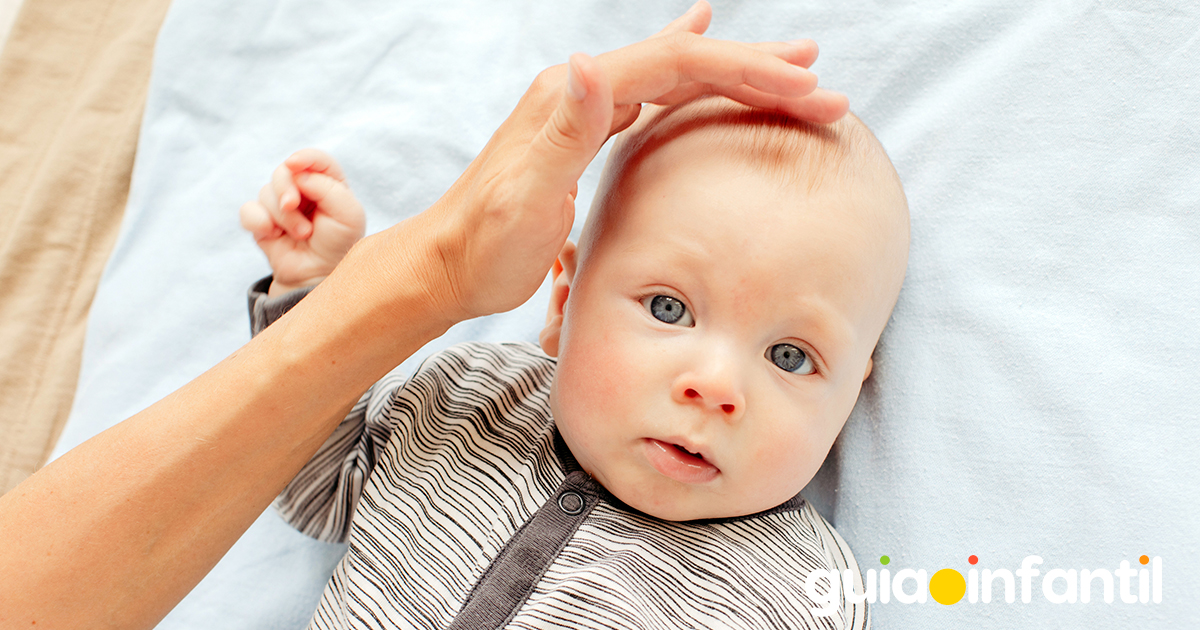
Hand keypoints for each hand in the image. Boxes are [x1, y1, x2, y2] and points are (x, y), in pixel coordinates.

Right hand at [239, 149, 366, 295]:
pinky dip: (258, 221)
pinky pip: (248, 210)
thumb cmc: (338, 245)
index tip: (294, 165)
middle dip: (286, 189)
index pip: (316, 159)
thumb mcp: (348, 215)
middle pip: (284, 171)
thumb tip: (298, 175)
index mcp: (329, 184)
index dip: (304, 158)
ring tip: (301, 234)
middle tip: (293, 207)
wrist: (318, 275)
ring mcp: (281, 204)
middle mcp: (304, 190)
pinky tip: (273, 235)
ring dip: (282, 215)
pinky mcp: (263, 221)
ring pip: (266, 192)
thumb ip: (329, 188)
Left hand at [373, 0, 847, 322]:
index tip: (808, 90)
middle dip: (757, 68)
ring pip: (675, 74)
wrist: (447, 265)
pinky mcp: (585, 133)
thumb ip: (562, 131)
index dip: (746, 72)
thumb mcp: (524, 196)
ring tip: (790, 67)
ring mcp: (583, 108)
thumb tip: (584, 63)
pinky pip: (653, 93)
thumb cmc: (485, 244)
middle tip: (821, 78)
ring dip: (735, 70)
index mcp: (574, 96)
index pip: (678, 65)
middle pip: (684, 60)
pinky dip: (690, 74)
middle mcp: (580, 90)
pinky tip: (700, 49)